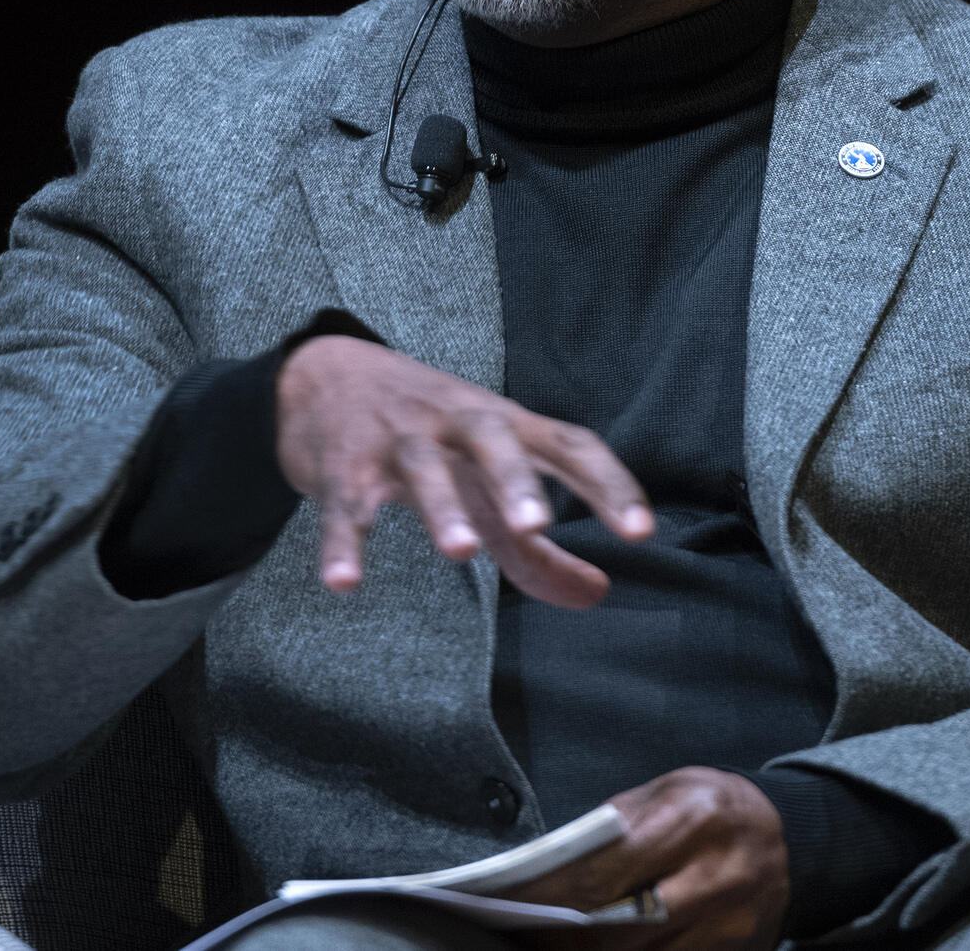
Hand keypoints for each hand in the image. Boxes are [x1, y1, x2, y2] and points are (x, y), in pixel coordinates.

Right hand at [274, 334, 651, 606]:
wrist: (328, 375)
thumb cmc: (431, 436)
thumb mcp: (487, 481)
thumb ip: (538, 549)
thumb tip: (599, 594)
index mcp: (506, 424)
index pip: (568, 444)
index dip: (607, 484)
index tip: (641, 533)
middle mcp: (455, 421)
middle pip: (492, 436)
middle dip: (514, 478)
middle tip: (535, 525)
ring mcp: (398, 438)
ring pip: (421, 463)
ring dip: (441, 505)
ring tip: (461, 552)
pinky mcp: (343, 463)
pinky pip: (343, 501)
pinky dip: (342, 541)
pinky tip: (344, 582)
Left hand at [507, 768, 788, 950]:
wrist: (784, 833)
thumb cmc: (709, 805)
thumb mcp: (663, 794)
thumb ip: (615, 829)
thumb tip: (556, 869)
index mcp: (693, 819)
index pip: (613, 868)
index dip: (561, 892)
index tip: (520, 903)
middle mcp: (719, 874)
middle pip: (629, 923)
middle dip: (575, 934)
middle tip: (535, 933)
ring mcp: (734, 920)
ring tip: (564, 945)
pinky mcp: (739, 949)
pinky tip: (609, 950)